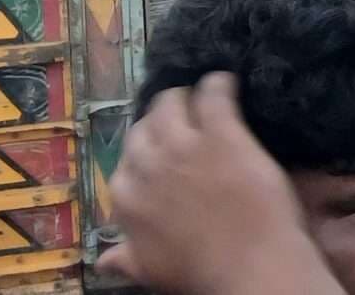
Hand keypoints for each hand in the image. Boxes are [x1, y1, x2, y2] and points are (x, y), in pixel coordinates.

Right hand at [98, 74, 327, 294]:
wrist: (249, 268)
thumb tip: (104, 260)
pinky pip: (214, 95)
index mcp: (127, 199)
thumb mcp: (151, 270)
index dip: (144, 152)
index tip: (160, 151)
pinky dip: (219, 84)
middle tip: (181, 117)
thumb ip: (127, 257)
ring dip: (185, 96)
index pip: (125, 161)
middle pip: (145, 127)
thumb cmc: (201, 273)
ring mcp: (184, 147)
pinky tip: (227, 81)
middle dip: (161, 120)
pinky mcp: (222, 134)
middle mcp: (148, 166)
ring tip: (200, 94)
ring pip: (172, 104)